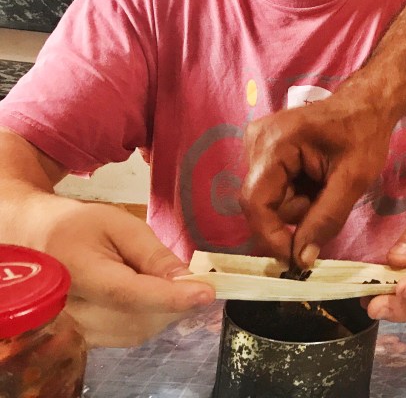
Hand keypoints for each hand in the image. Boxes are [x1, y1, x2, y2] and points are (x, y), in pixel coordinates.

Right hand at [37, 200, 214, 346]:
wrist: (40, 243)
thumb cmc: (80, 227)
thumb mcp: (119, 224)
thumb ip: (152, 253)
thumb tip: (186, 278)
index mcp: (77, 272)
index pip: (127, 293)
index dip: (170, 296)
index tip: (207, 292)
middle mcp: (71, 311)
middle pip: (138, 318)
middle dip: (175, 301)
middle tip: (193, 279)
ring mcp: (76, 330)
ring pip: (138, 331)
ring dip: (166, 310)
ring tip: (166, 283)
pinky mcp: (87, 339)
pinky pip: (130, 335)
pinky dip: (152, 317)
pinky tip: (153, 297)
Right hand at [241, 95, 394, 266]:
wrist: (366, 104)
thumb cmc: (364, 134)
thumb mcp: (354, 179)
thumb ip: (326, 219)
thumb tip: (301, 259)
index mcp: (276, 142)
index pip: (256, 202)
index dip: (271, 236)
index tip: (294, 259)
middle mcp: (257, 141)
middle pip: (264, 203)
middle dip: (297, 212)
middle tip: (329, 196)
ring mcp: (257, 144)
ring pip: (270, 200)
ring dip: (300, 203)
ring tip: (326, 182)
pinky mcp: (264, 150)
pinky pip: (274, 189)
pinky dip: (297, 193)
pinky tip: (316, 177)